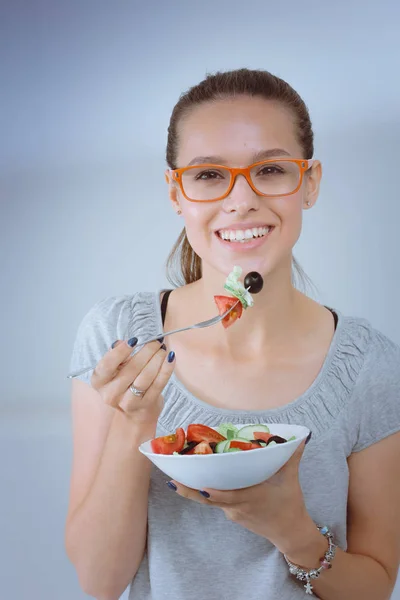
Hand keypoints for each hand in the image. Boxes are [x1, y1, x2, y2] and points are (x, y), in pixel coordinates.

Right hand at [91, 338, 174, 424]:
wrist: (135, 410)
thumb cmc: (124, 382)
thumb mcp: (115, 368)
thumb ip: (117, 354)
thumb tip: (122, 342)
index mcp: (99, 381)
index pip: (107, 365)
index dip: (120, 352)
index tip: (134, 340)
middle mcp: (110, 394)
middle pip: (131, 369)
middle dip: (146, 352)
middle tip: (156, 341)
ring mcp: (128, 402)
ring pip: (145, 377)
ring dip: (157, 360)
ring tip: (163, 349)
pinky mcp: (146, 405)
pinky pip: (158, 384)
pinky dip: (166, 369)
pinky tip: (170, 358)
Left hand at [170, 441, 312, 553]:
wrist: (290, 533)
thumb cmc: (290, 504)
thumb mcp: (291, 479)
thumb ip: (292, 456)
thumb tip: (301, 436)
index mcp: (250, 497)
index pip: (225, 496)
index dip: (210, 492)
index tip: (198, 483)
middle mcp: (237, 506)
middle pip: (208, 499)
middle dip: (189, 490)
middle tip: (172, 478)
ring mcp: (233, 512)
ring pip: (210, 501)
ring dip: (193, 491)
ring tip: (176, 478)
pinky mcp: (233, 514)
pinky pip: (216, 502)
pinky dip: (207, 493)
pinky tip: (198, 482)